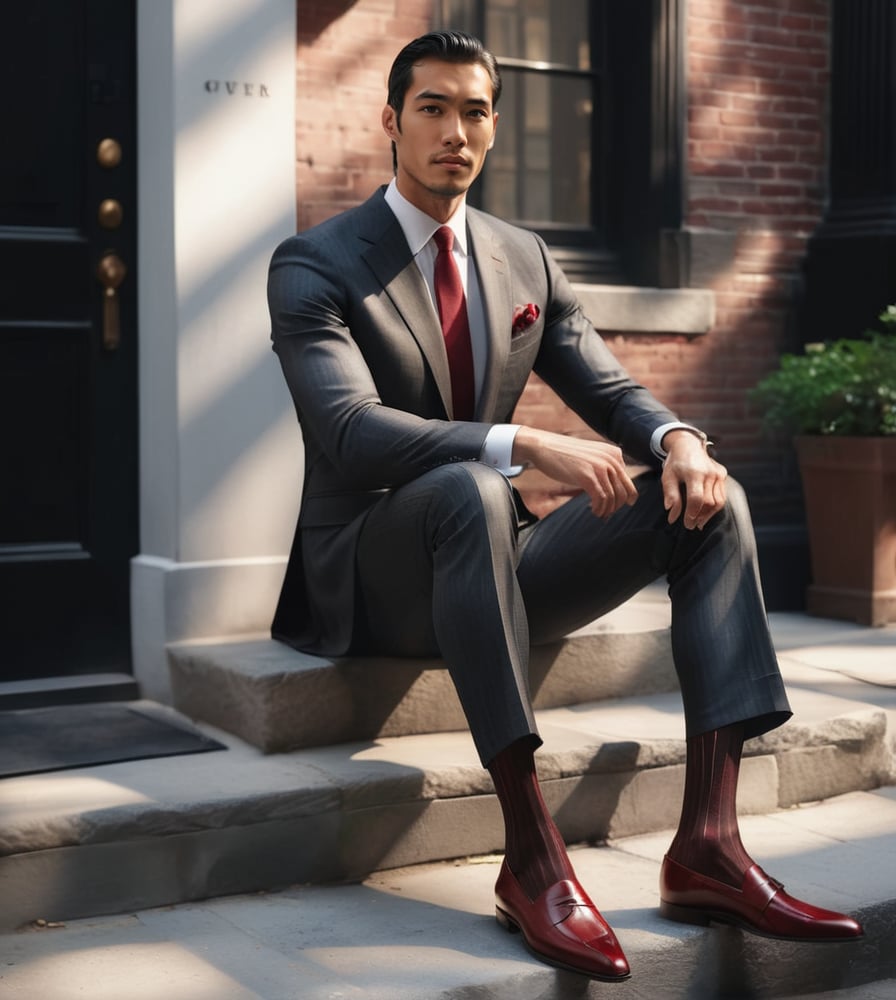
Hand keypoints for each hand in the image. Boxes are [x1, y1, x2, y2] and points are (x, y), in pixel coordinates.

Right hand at [512, 427, 638, 517]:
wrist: (544, 446)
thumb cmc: (565, 454)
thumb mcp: (591, 457)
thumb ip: (605, 468)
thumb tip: (615, 492)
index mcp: (614, 453)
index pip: (627, 482)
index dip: (623, 499)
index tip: (613, 507)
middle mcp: (611, 459)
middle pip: (624, 491)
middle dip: (616, 506)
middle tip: (607, 514)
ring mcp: (600, 467)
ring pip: (613, 497)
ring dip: (607, 510)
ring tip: (599, 514)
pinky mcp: (588, 476)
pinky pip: (601, 498)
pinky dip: (599, 508)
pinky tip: (594, 511)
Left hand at [660, 429, 726, 529]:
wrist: (688, 444)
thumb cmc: (675, 463)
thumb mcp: (667, 477)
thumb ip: (671, 496)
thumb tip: (672, 517)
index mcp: (694, 473)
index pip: (696, 499)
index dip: (691, 514)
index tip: (686, 524)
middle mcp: (710, 473)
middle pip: (709, 502)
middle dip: (699, 517)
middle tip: (690, 526)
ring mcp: (718, 474)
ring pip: (719, 502)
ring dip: (709, 515)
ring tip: (698, 522)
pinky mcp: (722, 475)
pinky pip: (722, 496)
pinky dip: (714, 507)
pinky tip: (705, 514)